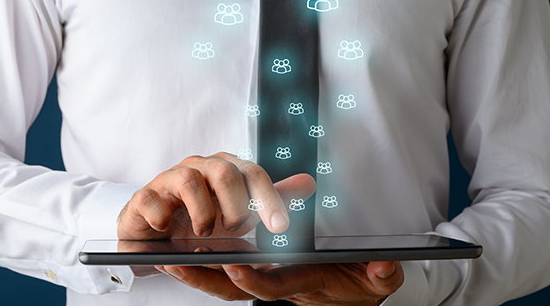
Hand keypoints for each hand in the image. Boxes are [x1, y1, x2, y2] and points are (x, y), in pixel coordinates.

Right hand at [117, 152, 316, 239]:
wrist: (156, 229)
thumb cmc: (201, 216)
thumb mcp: (241, 210)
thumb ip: (272, 198)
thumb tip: (309, 183)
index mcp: (225, 168)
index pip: (253, 173)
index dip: (269, 198)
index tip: (280, 227)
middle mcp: (199, 168)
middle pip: (224, 172)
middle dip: (235, 205)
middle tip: (235, 229)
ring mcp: (169, 180)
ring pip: (188, 179)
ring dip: (202, 211)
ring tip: (205, 234)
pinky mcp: (145, 196)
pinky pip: (150, 198)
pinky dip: (161, 215)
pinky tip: (168, 228)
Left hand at [157, 260, 403, 303]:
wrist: (357, 295)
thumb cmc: (363, 285)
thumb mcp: (380, 281)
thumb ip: (383, 275)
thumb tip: (382, 266)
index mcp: (304, 283)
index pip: (274, 286)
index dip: (254, 279)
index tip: (234, 264)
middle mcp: (280, 285)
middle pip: (236, 290)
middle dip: (205, 280)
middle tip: (175, 265)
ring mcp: (270, 281)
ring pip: (227, 284)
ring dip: (197, 273)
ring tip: (166, 258)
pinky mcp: (265, 273)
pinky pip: (230, 272)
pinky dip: (206, 266)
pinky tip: (183, 255)